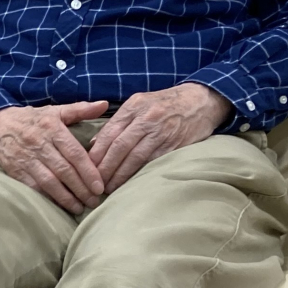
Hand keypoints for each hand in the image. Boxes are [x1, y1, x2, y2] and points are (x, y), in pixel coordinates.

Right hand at [0, 100, 110, 214]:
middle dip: (81, 189)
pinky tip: (59, 205)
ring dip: (66, 197)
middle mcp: (39, 144)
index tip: (100, 186)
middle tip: (94, 201)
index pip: (74, 153)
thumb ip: (80, 110)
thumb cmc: (30, 119)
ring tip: (79, 207)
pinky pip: (33, 187)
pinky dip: (47, 198)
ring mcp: (26, 159)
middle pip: (64, 171)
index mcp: (52, 128)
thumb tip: (104, 104)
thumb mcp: (54, 111)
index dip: (88, 171)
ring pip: (49, 182)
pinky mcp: (15, 171)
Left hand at [87, 83, 233, 191]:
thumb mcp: (139, 104)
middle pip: (119, 146)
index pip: (109, 132)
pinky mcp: (175, 145)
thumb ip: (118, 122)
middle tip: (94, 183)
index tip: (86, 168)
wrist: (202, 101)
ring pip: (135, 157)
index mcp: (134, 106)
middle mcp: (147, 118)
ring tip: (109, 187)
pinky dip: (139, 174)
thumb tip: (94, 144)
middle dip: (105, 167)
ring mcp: (162, 132)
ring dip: (120, 174)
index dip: (96, 153)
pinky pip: (153, 162)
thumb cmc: (165, 104)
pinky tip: (130, 183)